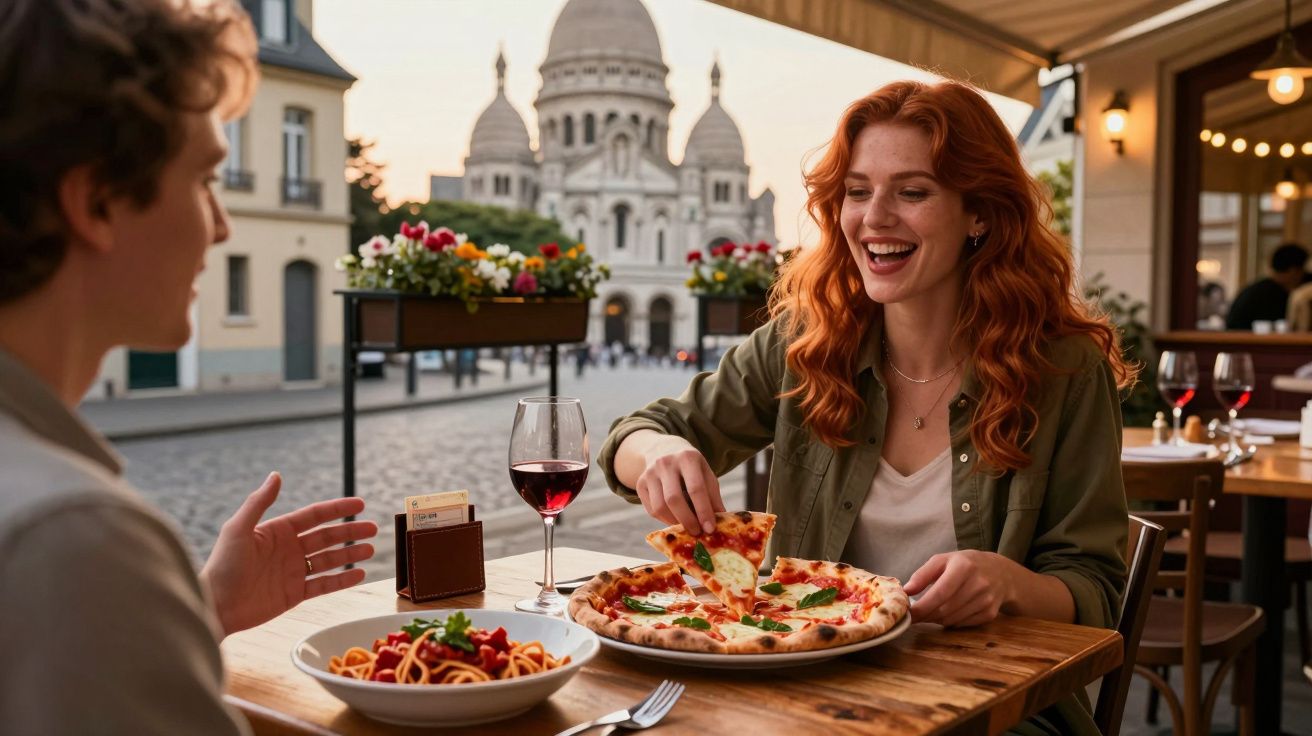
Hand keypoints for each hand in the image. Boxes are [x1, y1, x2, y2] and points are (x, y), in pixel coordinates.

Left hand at [201, 472, 378, 636]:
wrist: (215, 607)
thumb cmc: (222, 566)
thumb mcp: (238, 529)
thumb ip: (259, 502)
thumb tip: (276, 475)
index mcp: (277, 531)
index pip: (314, 516)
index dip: (337, 508)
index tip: (360, 503)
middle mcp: (288, 549)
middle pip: (327, 537)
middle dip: (350, 531)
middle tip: (373, 528)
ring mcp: (292, 572)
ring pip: (329, 560)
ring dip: (350, 554)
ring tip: (370, 550)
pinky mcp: (294, 594)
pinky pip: (323, 585)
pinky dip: (342, 579)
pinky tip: (359, 573)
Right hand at [634, 435, 723, 534]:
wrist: (664, 449)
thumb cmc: (691, 467)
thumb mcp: (705, 473)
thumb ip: (713, 496)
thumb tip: (721, 521)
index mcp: (687, 457)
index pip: (696, 488)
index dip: (703, 511)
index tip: (710, 528)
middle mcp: (666, 462)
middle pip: (674, 499)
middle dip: (687, 520)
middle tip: (697, 532)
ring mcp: (650, 472)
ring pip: (660, 507)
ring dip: (674, 522)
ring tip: (686, 527)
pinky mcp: (640, 483)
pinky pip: (651, 509)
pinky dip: (664, 519)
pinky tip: (674, 519)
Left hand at [903, 550, 1023, 627]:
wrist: (1001, 572)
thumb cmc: (965, 564)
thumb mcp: (943, 560)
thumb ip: (923, 574)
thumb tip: (906, 591)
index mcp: (964, 566)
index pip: (940, 593)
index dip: (922, 607)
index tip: (908, 614)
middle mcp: (978, 584)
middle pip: (945, 609)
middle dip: (925, 616)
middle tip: (914, 616)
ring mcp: (986, 600)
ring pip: (952, 619)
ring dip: (936, 620)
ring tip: (929, 612)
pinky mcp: (990, 614)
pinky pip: (962, 624)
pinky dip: (950, 622)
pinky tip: (947, 613)